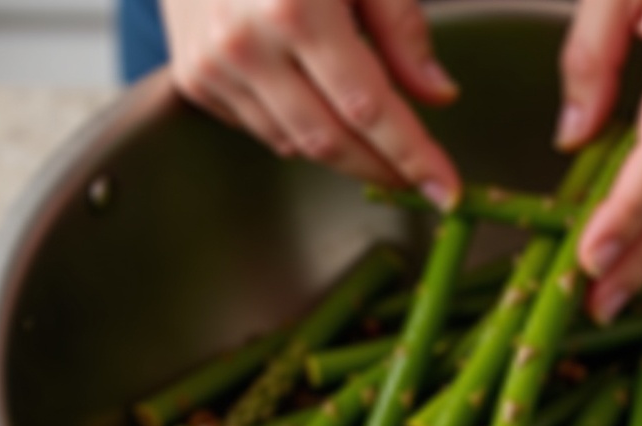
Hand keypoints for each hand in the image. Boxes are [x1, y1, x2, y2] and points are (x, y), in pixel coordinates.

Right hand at [161, 0, 460, 207]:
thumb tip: (439, 96)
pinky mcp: (194, 79)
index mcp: (296, 7)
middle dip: (384, 169)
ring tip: (379, 143)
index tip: (447, 191)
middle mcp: (247, 44)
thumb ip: (402, 28)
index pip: (369, 107)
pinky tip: (323, 109)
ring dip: (346, 154)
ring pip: (297, 145)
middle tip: (421, 181)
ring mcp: (213, 65)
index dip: (413, 155)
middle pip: (331, 141)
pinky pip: (265, 130)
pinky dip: (303, 133)